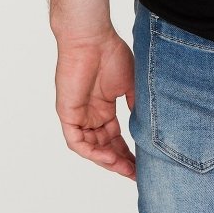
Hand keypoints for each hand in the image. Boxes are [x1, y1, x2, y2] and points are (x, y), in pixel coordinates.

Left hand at [54, 27, 136, 179]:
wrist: (91, 39)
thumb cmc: (111, 54)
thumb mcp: (130, 84)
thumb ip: (135, 106)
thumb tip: (145, 128)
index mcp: (103, 107)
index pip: (115, 136)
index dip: (127, 152)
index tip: (142, 164)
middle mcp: (90, 114)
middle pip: (104, 146)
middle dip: (120, 161)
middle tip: (136, 173)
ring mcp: (78, 115)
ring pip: (91, 147)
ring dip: (107, 160)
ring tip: (125, 169)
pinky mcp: (67, 114)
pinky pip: (77, 141)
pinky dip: (92, 152)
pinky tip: (108, 157)